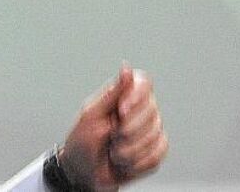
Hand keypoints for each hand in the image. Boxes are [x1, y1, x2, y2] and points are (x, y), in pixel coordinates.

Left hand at [59, 65, 167, 190]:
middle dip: (128, 129)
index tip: (121, 110)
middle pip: (153, 111)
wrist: (84, 173)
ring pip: (155, 135)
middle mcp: (139, 112)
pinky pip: (157, 155)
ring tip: (113, 151)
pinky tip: (124, 162)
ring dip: (129, 149)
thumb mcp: (91, 116)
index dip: (137, 96)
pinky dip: (137, 163)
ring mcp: (149, 132)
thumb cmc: (82, 142)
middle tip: (111, 136)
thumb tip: (127, 68)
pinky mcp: (154, 153)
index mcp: (122, 98)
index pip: (144, 83)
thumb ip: (112, 93)